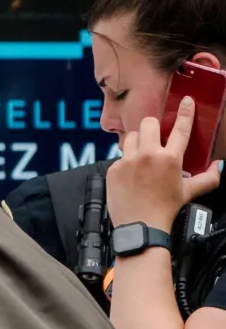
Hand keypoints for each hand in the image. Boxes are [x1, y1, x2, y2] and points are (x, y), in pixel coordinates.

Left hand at [108, 96, 222, 230]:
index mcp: (170, 158)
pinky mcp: (113, 170)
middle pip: (148, 123)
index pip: (180, 128)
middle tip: (154, 139)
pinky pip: (119, 157)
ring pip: (130, 137)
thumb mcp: (189, 192)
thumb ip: (208, 177)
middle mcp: (148, 155)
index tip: (186, 101)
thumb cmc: (165, 209)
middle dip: (152, 128)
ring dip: (136, 142)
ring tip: (140, 156)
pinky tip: (130, 174)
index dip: (184, 112)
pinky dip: (125, 162)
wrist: (140, 227)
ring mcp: (128, 162)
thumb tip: (219, 166)